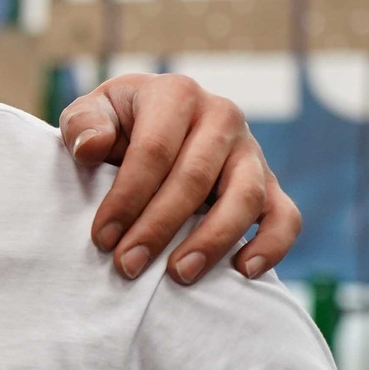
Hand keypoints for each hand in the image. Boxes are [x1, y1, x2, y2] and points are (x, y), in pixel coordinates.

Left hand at [61, 73, 299, 285]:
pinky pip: (285, 216)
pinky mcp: (270, 184)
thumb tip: (91, 146)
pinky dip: (272, 245)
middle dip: (158, 228)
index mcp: (177, 94)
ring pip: (245, 197)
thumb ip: (83, 124)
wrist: (152, 127)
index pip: (153, 151)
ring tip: (179, 275)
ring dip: (211, 241)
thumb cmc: (116, 126)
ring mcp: (251, 151)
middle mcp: (222, 117)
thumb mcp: (90, 114)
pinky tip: (243, 272)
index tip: (102, 239)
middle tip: (127, 266)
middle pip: (194, 178)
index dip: (126, 198)